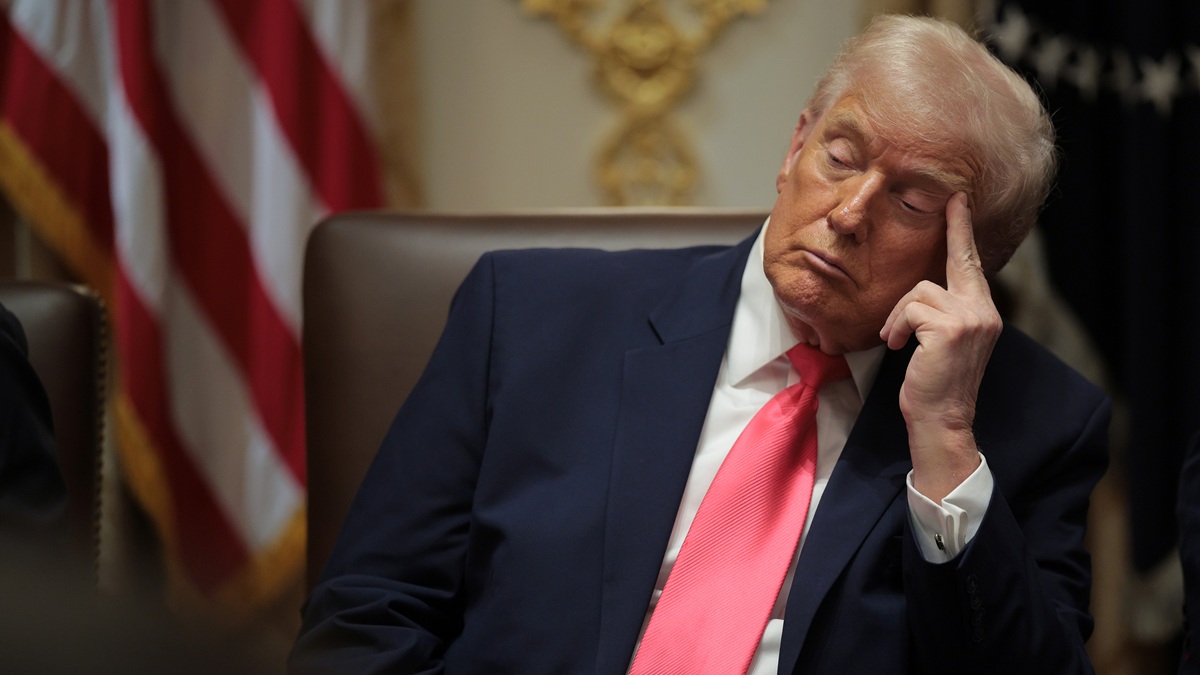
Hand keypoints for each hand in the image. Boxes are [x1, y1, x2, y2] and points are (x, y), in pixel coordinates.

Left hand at [879, 192, 999, 501]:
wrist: (940, 420)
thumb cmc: (934, 384)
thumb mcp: (944, 343)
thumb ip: (943, 314)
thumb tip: (922, 293)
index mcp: (983, 313)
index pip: (973, 266)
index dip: (964, 233)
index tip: (960, 203)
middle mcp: (984, 311)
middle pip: (957, 261)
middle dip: (954, 229)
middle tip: (951, 201)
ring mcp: (971, 318)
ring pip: (919, 290)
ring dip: (898, 315)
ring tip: (895, 340)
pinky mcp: (950, 328)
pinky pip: (911, 308)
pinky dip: (897, 326)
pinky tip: (897, 346)